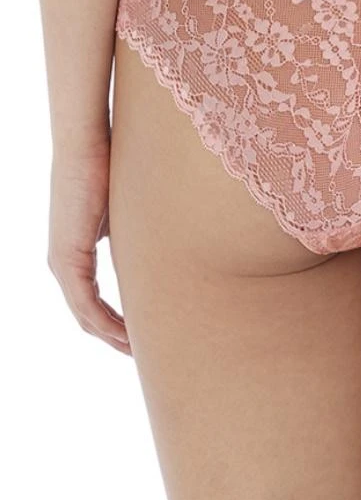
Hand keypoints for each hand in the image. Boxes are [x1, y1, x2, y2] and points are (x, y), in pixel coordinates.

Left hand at [47, 142, 130, 354]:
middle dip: (115, 339)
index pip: (92, 303)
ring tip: (139, 353)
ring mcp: (61, 263)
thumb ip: (133, 239)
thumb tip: (159, 251)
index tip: (142, 337)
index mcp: (74, 254)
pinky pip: (85, 305)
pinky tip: (129, 335)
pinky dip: (107, 324)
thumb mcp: (125, 214)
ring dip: (112, 338)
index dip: (116, 324)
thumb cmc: (109, 167)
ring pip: (85, 317)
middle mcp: (62, 263)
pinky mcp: (67, 258)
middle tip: (144, 355)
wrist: (87, 144)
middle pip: (87, 317)